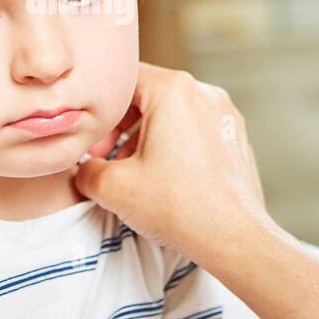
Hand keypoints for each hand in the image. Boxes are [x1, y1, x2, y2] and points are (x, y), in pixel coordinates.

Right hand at [74, 63, 274, 265]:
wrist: (235, 239)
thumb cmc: (180, 208)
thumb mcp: (112, 187)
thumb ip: (84, 168)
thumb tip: (83, 166)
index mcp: (174, 90)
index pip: (122, 79)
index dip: (99, 109)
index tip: (92, 138)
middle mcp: (204, 92)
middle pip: (148, 94)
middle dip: (121, 125)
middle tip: (106, 157)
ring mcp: (225, 114)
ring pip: (172, 113)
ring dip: (146, 136)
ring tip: (134, 172)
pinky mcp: (235, 136)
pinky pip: (195, 129)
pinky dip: (174, 145)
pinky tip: (165, 179)